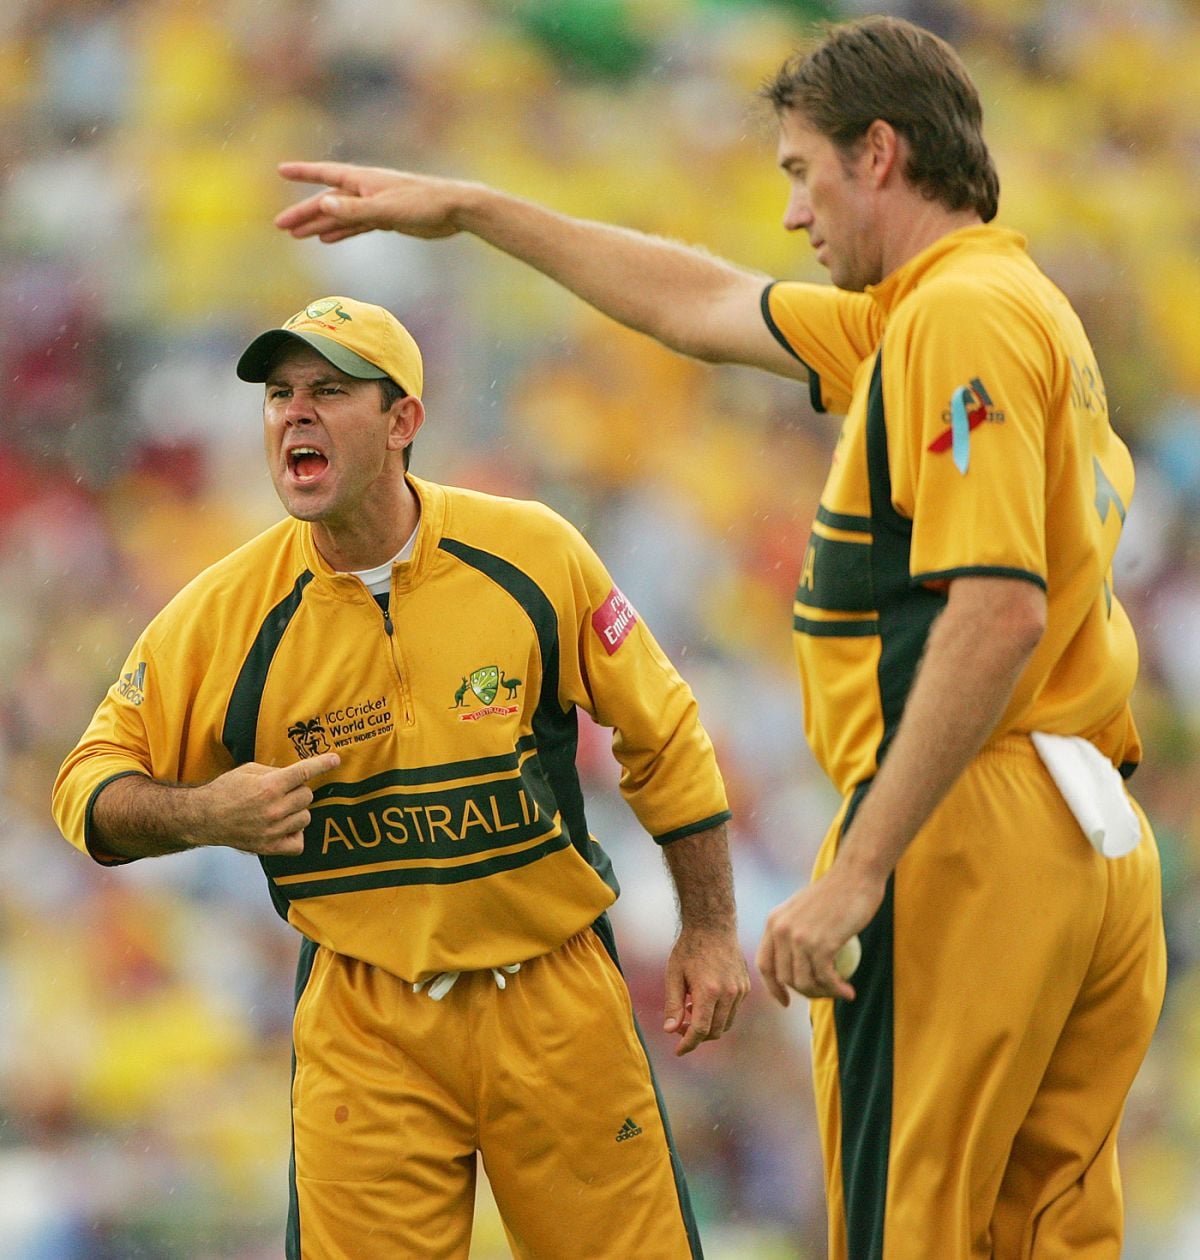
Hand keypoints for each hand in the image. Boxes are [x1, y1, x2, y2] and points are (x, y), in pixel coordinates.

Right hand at [188, 753, 339, 855]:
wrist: (204, 817)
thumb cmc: (226, 790)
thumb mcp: (249, 770)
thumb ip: (275, 772)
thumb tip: (298, 774)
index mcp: (269, 786)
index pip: (304, 772)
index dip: (323, 764)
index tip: (335, 759)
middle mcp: (273, 809)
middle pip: (307, 796)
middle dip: (298, 791)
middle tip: (282, 792)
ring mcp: (272, 830)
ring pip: (306, 817)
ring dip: (297, 812)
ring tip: (279, 809)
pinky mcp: (269, 847)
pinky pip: (299, 843)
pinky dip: (295, 835)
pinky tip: (284, 827)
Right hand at [275, 160, 475, 243]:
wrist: (454, 210)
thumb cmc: (423, 204)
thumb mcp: (386, 209)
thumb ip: (354, 209)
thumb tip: (324, 203)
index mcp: (363, 181)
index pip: (325, 175)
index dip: (303, 173)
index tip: (281, 170)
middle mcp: (366, 190)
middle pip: (327, 201)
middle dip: (303, 213)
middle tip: (280, 225)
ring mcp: (375, 205)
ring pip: (340, 215)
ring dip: (319, 225)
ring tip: (297, 235)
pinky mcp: (387, 219)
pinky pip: (356, 225)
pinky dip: (340, 232)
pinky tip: (327, 239)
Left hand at [663, 927, 749, 1056]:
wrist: (713, 925)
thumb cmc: (689, 948)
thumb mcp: (674, 974)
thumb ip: (673, 1004)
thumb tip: (670, 1030)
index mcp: (709, 991)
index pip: (700, 1030)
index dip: (688, 1044)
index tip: (678, 1051)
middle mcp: (729, 993)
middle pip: (714, 1031)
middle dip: (696, 1036)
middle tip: (680, 1026)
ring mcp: (740, 991)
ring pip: (726, 1024)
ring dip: (708, 1026)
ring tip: (691, 1010)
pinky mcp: (746, 987)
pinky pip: (733, 1011)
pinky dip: (719, 1014)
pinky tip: (704, 1001)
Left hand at [755, 863, 882, 1006]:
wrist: (855, 876)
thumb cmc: (835, 892)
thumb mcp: (802, 909)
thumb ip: (793, 932)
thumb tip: (792, 965)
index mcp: (773, 921)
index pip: (764, 964)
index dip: (772, 988)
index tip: (785, 1002)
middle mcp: (781, 930)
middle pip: (785, 978)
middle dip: (805, 993)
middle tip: (825, 993)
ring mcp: (800, 938)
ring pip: (805, 983)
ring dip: (823, 994)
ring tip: (839, 991)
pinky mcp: (821, 944)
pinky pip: (826, 979)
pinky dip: (837, 990)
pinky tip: (849, 992)